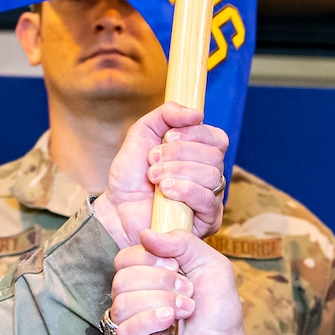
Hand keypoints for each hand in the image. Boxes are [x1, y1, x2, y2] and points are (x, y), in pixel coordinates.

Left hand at [91, 103, 227, 247]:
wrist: (116, 208)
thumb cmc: (131, 175)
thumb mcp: (143, 132)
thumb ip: (167, 114)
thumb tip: (197, 113)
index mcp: (200, 154)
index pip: (217, 138)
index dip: (194, 133)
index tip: (167, 136)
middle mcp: (209, 175)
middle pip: (214, 155)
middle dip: (178, 153)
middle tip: (152, 160)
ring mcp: (210, 198)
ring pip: (211, 175)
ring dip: (176, 171)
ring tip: (153, 177)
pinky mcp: (207, 220)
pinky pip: (208, 199)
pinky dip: (185, 189)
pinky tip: (165, 191)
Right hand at [109, 228, 260, 334]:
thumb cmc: (219, 311)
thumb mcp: (210, 265)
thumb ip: (183, 242)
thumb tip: (146, 234)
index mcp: (145, 279)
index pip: (125, 258)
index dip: (150, 259)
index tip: (178, 268)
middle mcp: (132, 302)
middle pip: (121, 280)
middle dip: (160, 283)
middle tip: (188, 293)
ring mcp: (127, 329)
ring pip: (122, 304)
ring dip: (159, 303)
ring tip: (185, 311)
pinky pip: (122, 334)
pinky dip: (147, 323)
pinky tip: (169, 324)